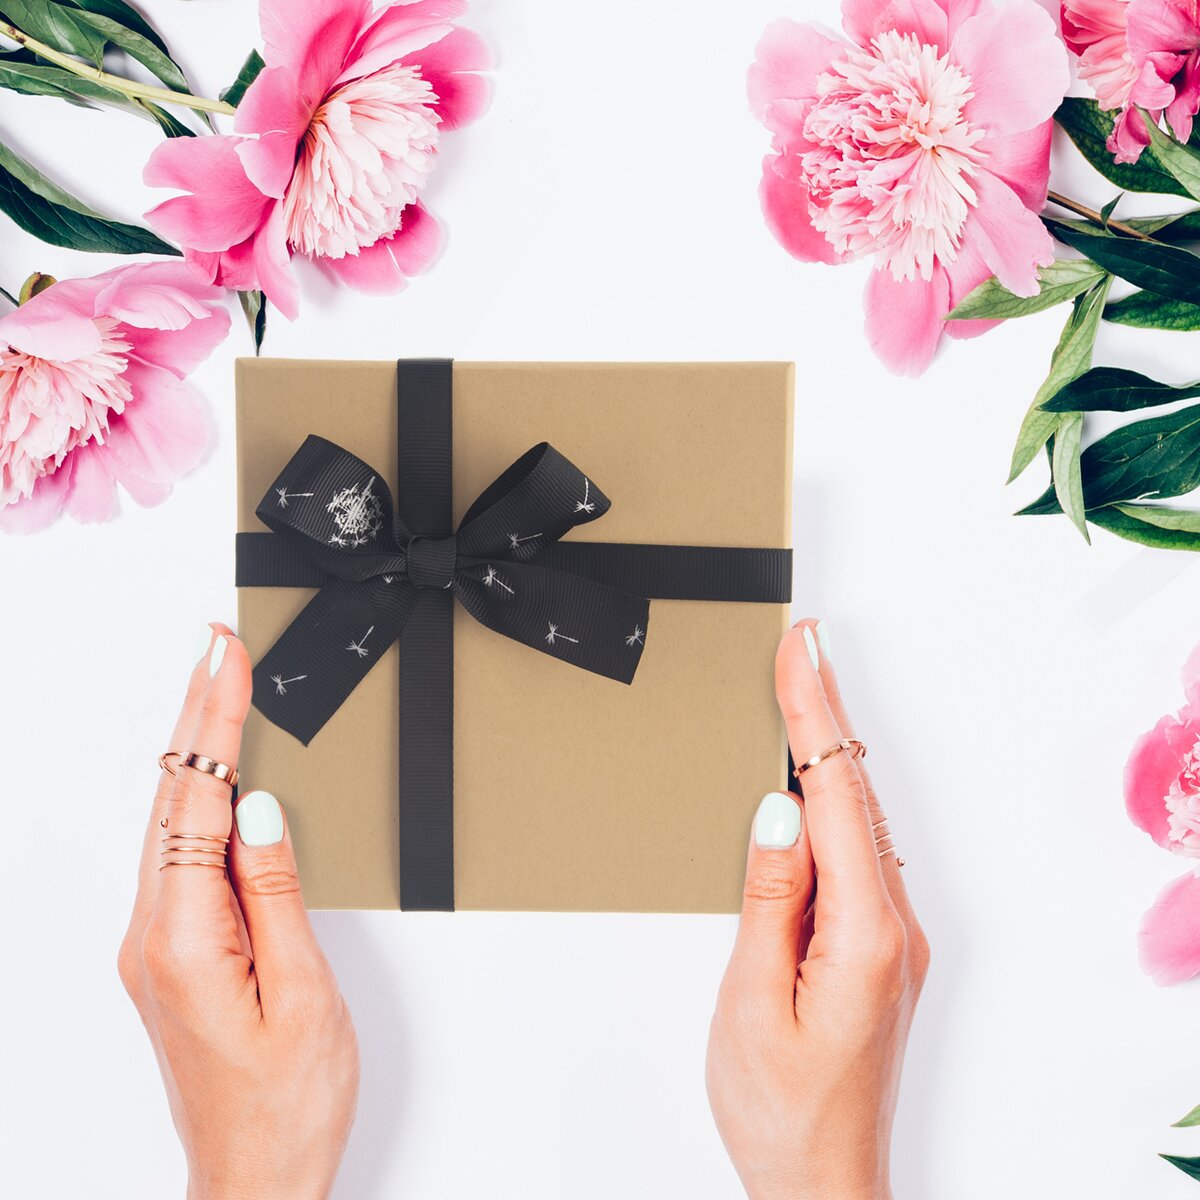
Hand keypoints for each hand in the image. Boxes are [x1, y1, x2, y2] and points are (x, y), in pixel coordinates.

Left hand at [118, 625, 358, 1199]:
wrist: (254, 1182)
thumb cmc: (285, 1104)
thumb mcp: (303, 992)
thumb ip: (276, 890)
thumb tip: (256, 805)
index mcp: (182, 939)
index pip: (195, 800)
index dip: (212, 720)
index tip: (224, 657)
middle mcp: (154, 935)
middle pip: (171, 800)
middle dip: (196, 715)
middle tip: (218, 645)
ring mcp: (158, 945)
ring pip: (173, 823)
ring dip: (198, 753)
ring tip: (221, 689)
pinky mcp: (174, 953)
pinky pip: (183, 857)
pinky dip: (201, 801)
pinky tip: (220, 778)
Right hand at [706, 620, 927, 1199]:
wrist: (822, 1184)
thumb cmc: (783, 1111)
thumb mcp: (752, 1000)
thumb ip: (769, 897)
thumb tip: (778, 809)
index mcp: (865, 933)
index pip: (837, 796)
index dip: (814, 715)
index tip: (799, 652)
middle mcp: (892, 925)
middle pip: (857, 794)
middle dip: (825, 714)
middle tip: (801, 645)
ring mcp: (890, 935)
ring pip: (857, 820)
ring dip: (826, 754)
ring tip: (798, 690)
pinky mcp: (876, 946)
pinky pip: (854, 854)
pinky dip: (830, 802)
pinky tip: (808, 783)